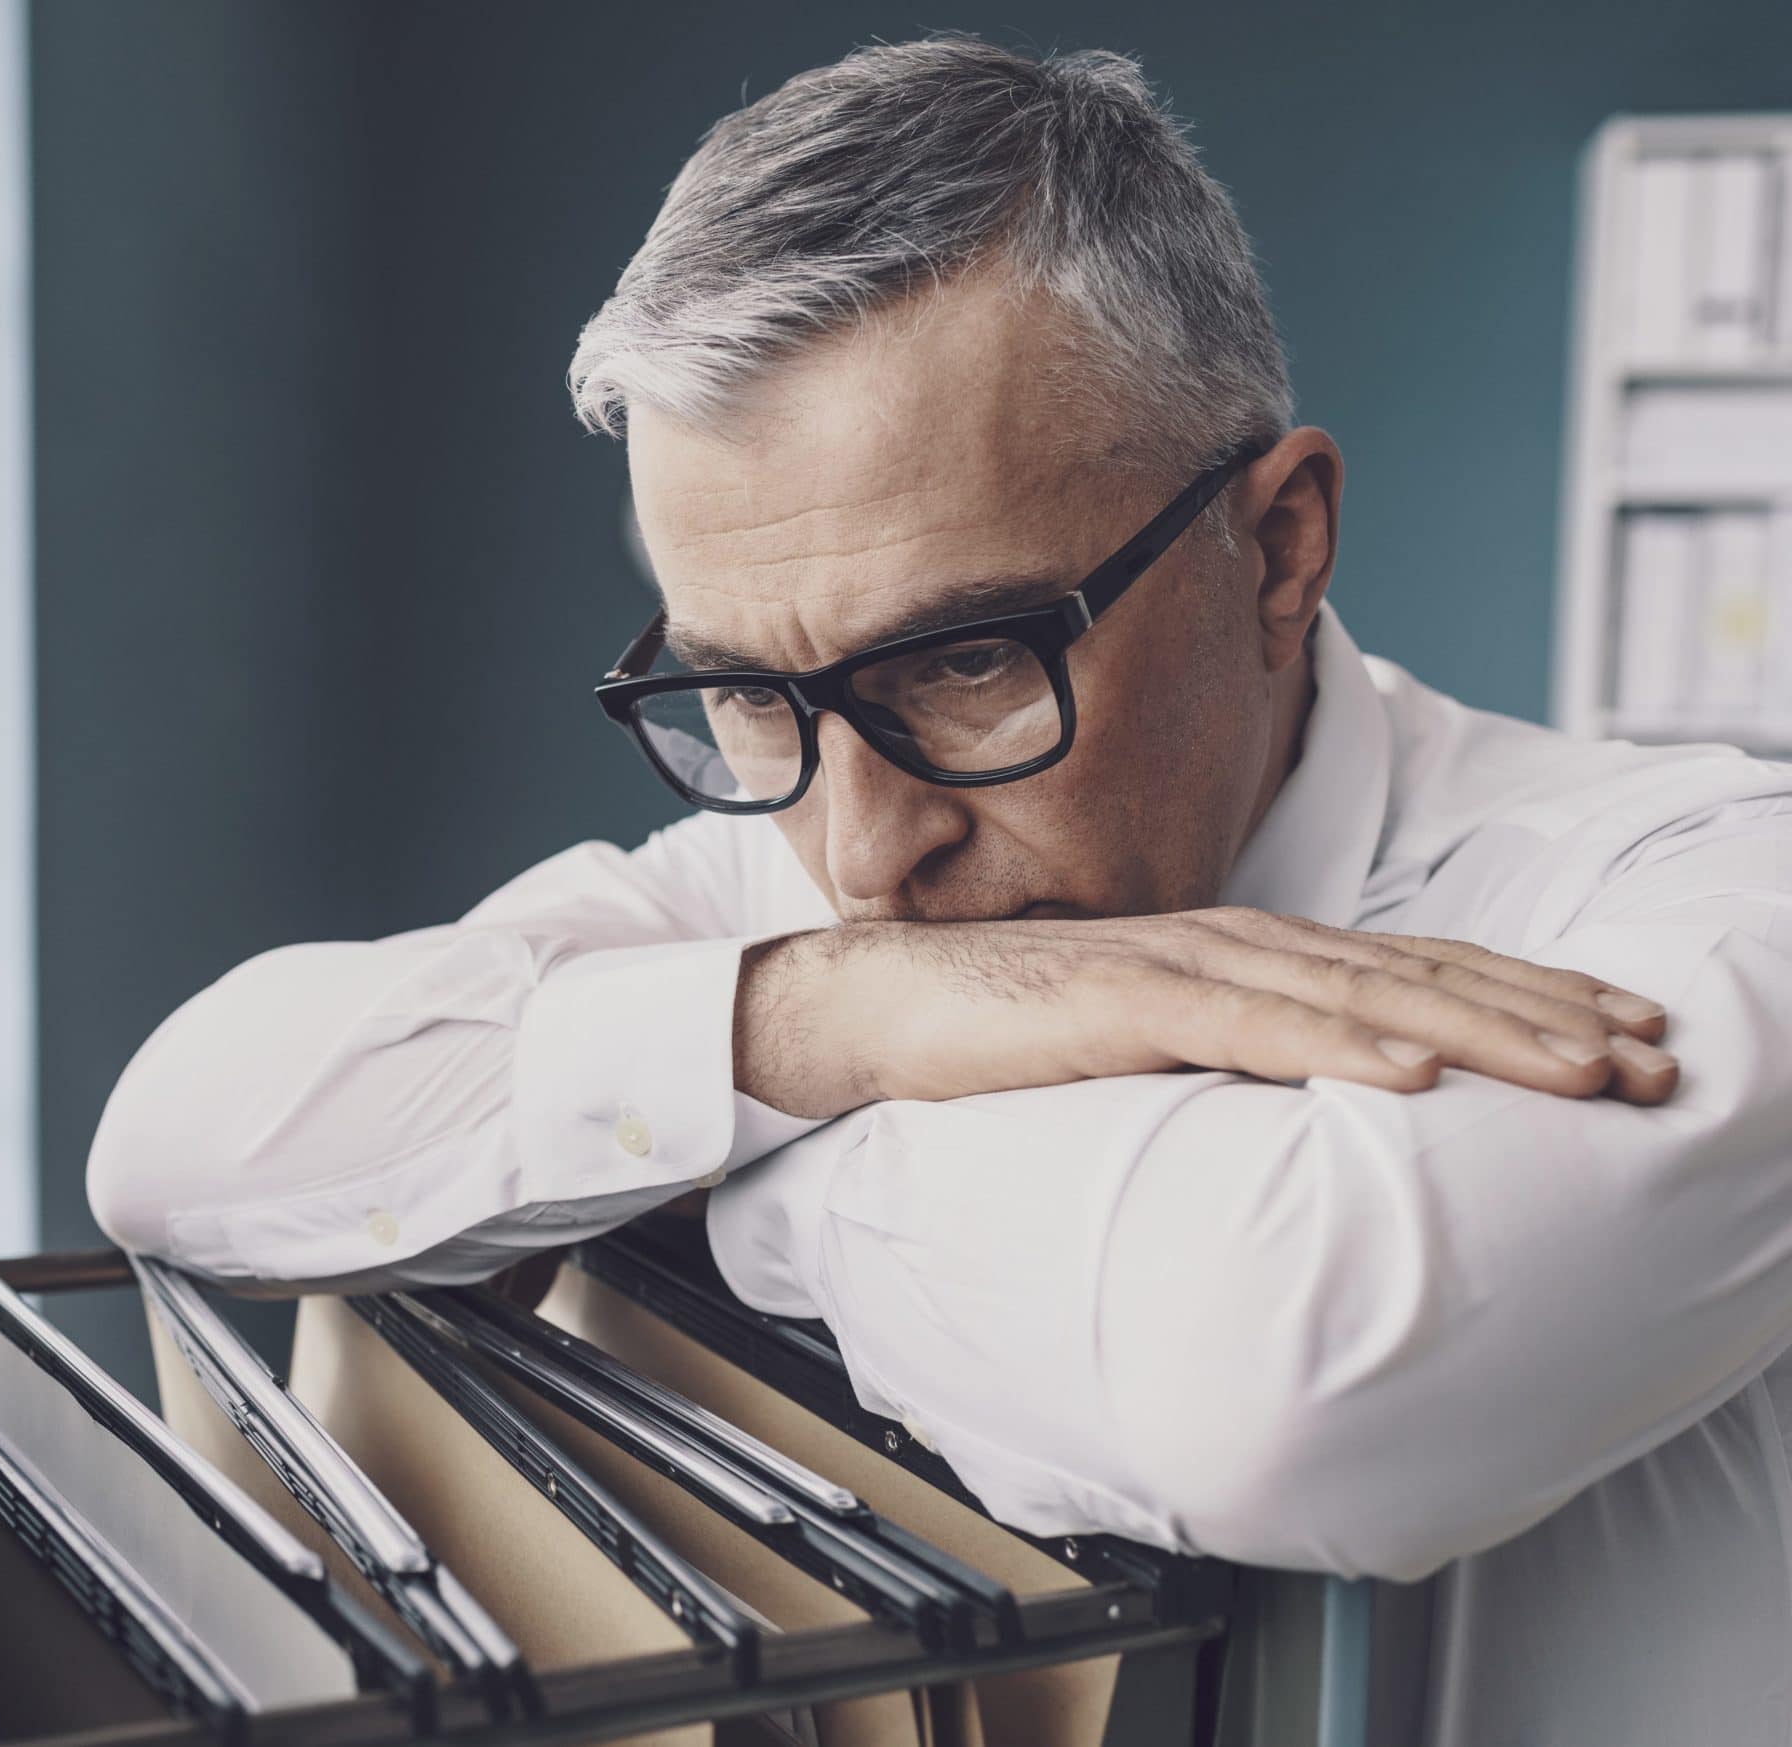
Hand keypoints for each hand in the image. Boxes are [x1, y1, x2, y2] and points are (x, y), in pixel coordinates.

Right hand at [733, 907, 1676, 1118]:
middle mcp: (1231, 945)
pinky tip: (1411, 1076)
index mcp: (1245, 955)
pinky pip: (1246, 1027)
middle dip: (1546, 1018)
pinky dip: (1336, 1048)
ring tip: (1578, 1070)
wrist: (870, 1006)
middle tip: (1651, 1059)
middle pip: (1417, 979)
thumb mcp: (1147, 1043)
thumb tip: (1329, 1095)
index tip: (1626, 1034)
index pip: (1414, 971)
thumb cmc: (1001, 1030)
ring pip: (1358, 999)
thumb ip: (1235, 1051)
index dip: (1528, 998)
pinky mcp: (1117, 1002)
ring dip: (1481, 1033)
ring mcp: (1177, 967)